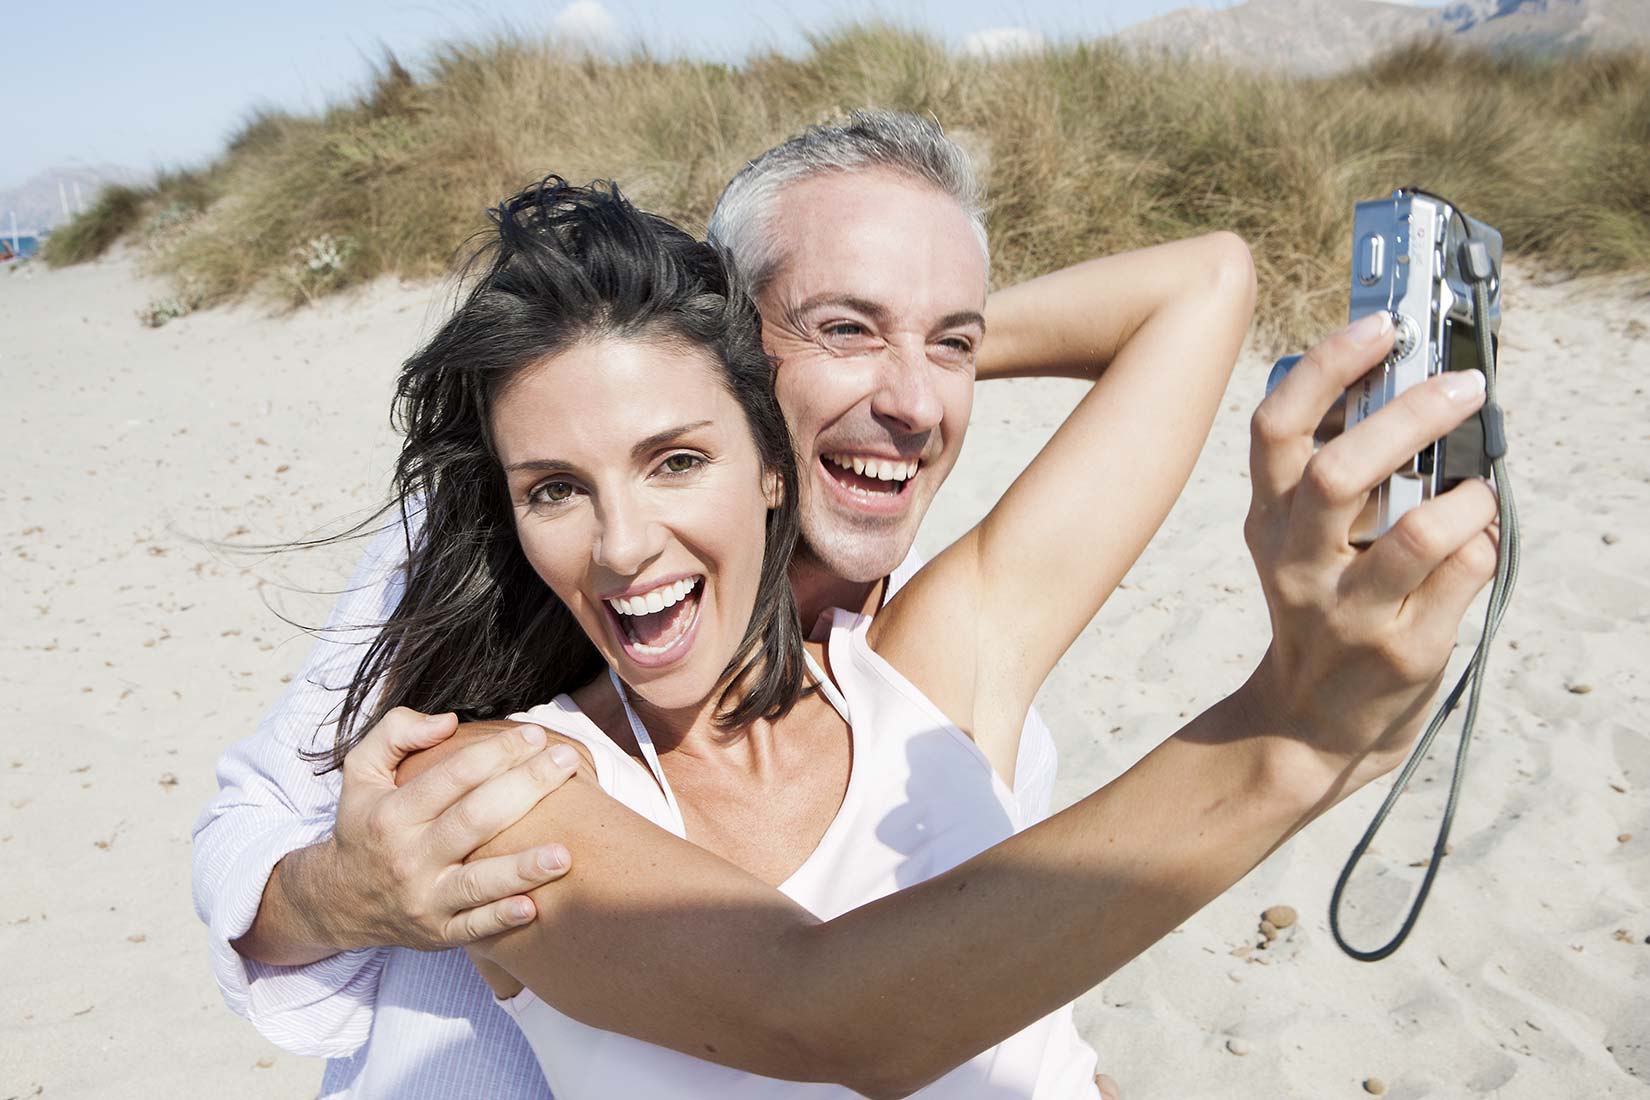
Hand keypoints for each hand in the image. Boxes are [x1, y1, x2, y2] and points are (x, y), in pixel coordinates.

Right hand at [324, 707, 579, 949]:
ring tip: (564, 854)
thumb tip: (448, 721)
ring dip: (522, 869)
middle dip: (526, 788)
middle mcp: (409, 857)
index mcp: (393, 814)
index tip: (535, 734)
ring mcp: (425, 899)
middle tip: (568, 761)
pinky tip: (533, 907)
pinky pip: (473, 929)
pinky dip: (500, 920)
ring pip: (477, 883)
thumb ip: (395, 732)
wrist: (338, 900)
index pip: (454, 776)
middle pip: (475, 819)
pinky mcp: (438, 933)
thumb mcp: (361, 772)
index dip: (497, 752)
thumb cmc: (365, 825)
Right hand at [1241, 312, 1498, 789]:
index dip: (1327, 366)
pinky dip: (1485, 541)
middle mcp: (1297, 563)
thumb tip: (1406, 385)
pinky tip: (1478, 541)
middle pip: (1340, 472)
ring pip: (1419, 530)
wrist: (1307, 726)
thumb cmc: (1322, 611)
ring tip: (1479, 488)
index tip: (1383, 325)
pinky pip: (1464, 573)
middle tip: (1462, 387)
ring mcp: (1349, 611)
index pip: (1276, 428)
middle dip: (1410, 416)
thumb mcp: (1298, 543)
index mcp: (1268, 522)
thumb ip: (1333, 476)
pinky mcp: (1404, 649)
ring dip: (1468, 494)